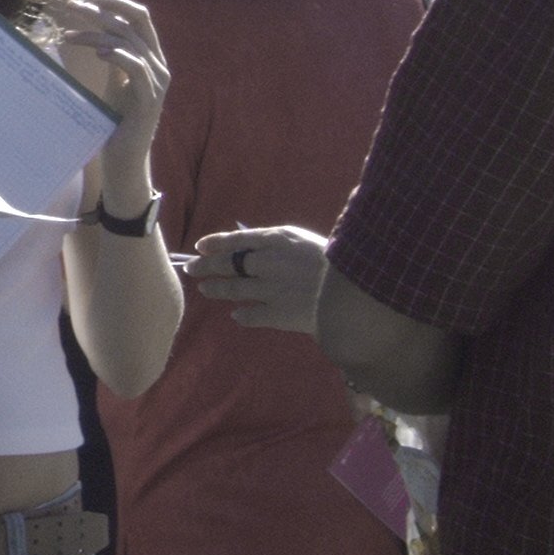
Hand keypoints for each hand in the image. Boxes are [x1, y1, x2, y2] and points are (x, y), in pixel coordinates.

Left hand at [53, 0, 168, 182]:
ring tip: (70, 37)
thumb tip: (93, 31)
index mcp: (151, 58)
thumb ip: (112, 56)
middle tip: (73, 7)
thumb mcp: (113, 81)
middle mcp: (159, 66)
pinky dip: (119, 57)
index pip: (140, 18)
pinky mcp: (149, 100)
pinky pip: (137, 69)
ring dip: (97, 36)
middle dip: (103, 12)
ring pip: (131, 44)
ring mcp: (157, 83)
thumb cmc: (115, 119)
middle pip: (136, 24)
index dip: (116, 3)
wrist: (124, 158)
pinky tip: (100, 54)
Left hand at [187, 225, 329, 333]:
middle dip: (206, 266)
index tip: (200, 247)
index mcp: (279, 239)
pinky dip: (242, 314)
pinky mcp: (279, 314)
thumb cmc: (341, 260)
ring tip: (205, 288)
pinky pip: (251, 315)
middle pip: (228, 264)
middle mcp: (270, 262)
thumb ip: (278, 243)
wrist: (361, 290)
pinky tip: (237, 315)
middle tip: (192, 268)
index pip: (237, 239)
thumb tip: (251, 247)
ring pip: (233, 288)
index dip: (216, 243)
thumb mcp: (307, 241)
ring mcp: (272, 289)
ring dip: (216, 288)